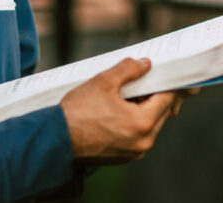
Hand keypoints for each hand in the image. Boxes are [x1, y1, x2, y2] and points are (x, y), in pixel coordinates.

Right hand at [60, 57, 197, 162]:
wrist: (55, 141)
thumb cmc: (77, 112)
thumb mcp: (103, 82)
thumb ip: (129, 69)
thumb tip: (145, 64)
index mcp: (143, 123)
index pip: (167, 98)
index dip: (166, 82)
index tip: (163, 72)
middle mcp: (144, 142)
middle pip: (162, 112)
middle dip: (156, 95)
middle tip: (146, 79)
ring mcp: (135, 152)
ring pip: (152, 124)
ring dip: (146, 108)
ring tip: (130, 93)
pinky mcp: (125, 157)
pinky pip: (140, 135)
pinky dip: (137, 121)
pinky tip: (123, 109)